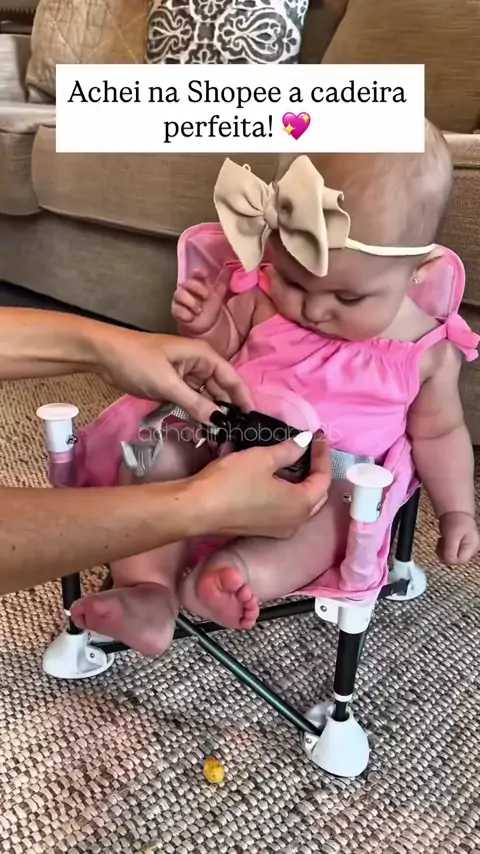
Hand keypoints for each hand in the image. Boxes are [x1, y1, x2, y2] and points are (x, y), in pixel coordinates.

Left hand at [96, 329, 252, 422]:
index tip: (252, 418)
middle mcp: (199, 363)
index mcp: (203, 355)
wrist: (103, 354)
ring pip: (206, 396)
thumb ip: (195, 403)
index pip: (232, 377)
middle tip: (236, 434)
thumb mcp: (167, 384)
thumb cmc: (136, 361)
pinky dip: (197, 412)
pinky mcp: (174, 384)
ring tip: (222, 435)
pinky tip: (203, 428)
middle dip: (229, 408)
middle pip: (221, 388)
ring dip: (212, 413)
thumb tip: (220, 421)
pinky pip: (192, 399)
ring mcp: (186, 374)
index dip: (243, 397)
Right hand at [172, 273, 228, 335]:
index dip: (198, 272)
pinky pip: (177, 310)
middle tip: (207, 296)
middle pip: (187, 283)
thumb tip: (227, 269)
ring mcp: (180, 300)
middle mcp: (187, 289)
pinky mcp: (176, 311)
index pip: (195, 274)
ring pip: (179, 294)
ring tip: (199, 311)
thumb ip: (222, 283)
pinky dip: (185, 314)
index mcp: (198, 283)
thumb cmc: (210, 308)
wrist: (206, 326)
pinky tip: (191, 318)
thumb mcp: (218, 296)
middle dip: (197, 288)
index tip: (204, 274)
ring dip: (191, 302)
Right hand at [192, 432, 330, 538]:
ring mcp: (277, 530)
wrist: (197, 509)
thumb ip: (288, 450)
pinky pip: (283, 510)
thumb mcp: (263, 459)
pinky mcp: (261, 530)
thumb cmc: (232, 482)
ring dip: (301, 483)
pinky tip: (276, 478)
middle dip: (316, 471)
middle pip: (316, 495)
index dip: (322, 454)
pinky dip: (285, 493)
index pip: (323, 478)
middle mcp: (295, 522)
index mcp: (301, 505)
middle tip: (311, 449)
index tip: (318, 435)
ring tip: (295, 461)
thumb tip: (304, 442)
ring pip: (300, 505)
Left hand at [437, 511, 479, 564]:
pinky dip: (445, 546)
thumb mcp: (451, 536)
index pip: (459, 560)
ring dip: (444, 549)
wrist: (454, 509)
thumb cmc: (454, 520)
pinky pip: (451, 550)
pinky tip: (443, 539)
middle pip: (456, 559)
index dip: (448, 557)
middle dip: (445, 553)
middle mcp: (472, 548)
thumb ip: (450, 551)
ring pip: (453, 555)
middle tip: (440, 542)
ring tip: (442, 539)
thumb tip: (448, 561)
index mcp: (472, 547)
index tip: (441, 548)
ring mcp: (467, 546)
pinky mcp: (461, 543)